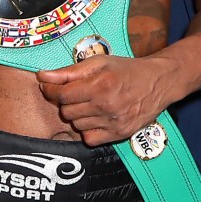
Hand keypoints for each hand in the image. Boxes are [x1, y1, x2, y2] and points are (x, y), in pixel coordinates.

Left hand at [36, 55, 170, 145]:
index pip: (62, 95)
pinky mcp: (119, 134)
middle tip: (74, 93)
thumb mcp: (98, 62)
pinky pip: (89, 139)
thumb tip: (42, 76)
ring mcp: (114, 123)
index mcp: (100, 86)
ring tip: (87, 103)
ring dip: (76, 115)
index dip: (50, 90)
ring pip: (76, 126)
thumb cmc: (126, 69)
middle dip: (65, 101)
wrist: (158, 82)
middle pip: (67, 111)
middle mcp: (106, 107)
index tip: (48, 86)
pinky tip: (94, 117)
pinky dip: (87, 130)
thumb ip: (68, 72)